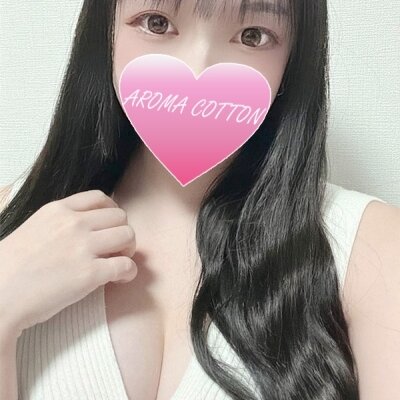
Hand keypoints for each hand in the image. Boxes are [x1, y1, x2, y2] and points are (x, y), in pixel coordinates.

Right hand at [0, 190, 137, 337]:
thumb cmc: (10, 267)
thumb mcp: (33, 228)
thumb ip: (61, 222)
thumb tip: (87, 228)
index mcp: (58, 210)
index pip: (100, 197)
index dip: (112, 211)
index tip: (111, 225)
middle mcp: (74, 224)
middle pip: (120, 217)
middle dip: (122, 232)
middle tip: (116, 248)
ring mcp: (83, 247)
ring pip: (128, 236)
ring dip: (129, 250)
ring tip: (118, 262)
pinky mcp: (90, 274)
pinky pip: (126, 266)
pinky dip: (129, 272)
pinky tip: (119, 279)